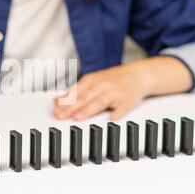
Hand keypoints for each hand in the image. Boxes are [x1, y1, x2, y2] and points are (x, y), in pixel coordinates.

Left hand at [53, 57, 192, 120]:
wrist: (139, 74)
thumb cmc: (113, 80)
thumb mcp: (93, 82)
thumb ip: (75, 92)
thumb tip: (56, 100)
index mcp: (93, 80)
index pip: (76, 91)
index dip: (65, 101)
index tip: (55, 110)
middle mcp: (103, 85)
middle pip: (85, 97)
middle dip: (71, 107)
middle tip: (60, 116)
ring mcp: (116, 92)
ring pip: (100, 101)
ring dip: (88, 109)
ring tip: (78, 118)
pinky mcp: (128, 100)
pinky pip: (123, 107)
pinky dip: (118, 112)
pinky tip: (112, 119)